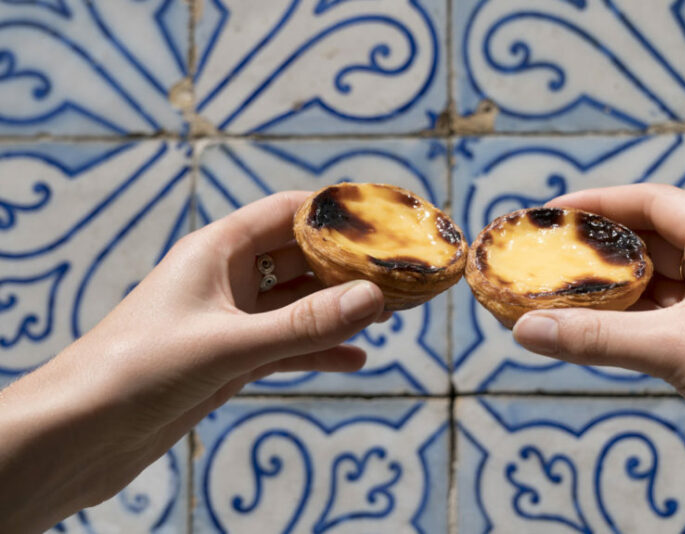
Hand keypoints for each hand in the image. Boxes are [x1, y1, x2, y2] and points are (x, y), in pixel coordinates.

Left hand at [0, 192, 385, 532]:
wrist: (83, 432)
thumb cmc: (140, 369)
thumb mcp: (230, 344)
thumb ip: (303, 325)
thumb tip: (372, 298)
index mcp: (215, 250)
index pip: (285, 212)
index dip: (333, 212)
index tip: (382, 219)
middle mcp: (224, 279)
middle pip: (299, 258)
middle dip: (347, 266)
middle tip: (398, 274)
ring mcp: (229, 321)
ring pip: (297, 305)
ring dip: (338, 309)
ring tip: (388, 314)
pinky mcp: (229, 360)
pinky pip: (286, 346)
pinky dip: (319, 351)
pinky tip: (356, 359)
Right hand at [512, 184, 684, 532]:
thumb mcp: (675, 349)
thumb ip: (597, 337)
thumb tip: (524, 329)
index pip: (655, 203)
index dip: (601, 203)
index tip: (552, 215)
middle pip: (648, 242)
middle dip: (596, 250)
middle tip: (543, 256)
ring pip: (649, 286)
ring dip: (604, 291)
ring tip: (551, 293)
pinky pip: (653, 323)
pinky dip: (619, 325)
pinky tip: (582, 332)